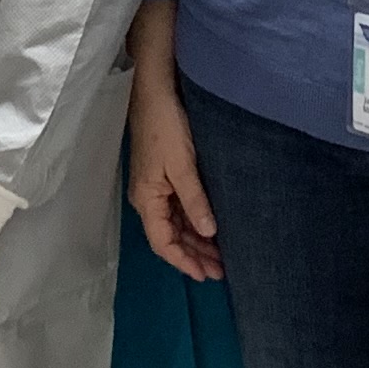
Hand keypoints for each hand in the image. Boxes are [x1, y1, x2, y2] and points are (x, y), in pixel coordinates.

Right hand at [128, 71, 219, 282]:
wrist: (155, 91)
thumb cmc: (166, 127)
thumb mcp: (183, 165)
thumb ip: (195, 201)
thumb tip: (209, 234)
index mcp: (147, 199)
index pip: (162, 243)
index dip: (183, 261)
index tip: (206, 275)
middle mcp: (148, 198)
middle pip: (169, 237)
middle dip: (193, 255)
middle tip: (221, 271)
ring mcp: (155, 187)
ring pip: (174, 225)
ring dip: (195, 241)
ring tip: (219, 256)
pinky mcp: (163, 176)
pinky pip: (177, 209)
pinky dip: (193, 222)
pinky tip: (209, 228)